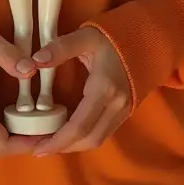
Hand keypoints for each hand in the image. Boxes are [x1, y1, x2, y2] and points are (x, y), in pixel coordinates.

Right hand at [0, 30, 39, 156]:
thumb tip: (32, 70)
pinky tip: (24, 117)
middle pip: (0, 146)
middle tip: (50, 129)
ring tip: (42, 123)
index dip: (25, 145)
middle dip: (26, 142)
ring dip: (18, 137)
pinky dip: (9, 130)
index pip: (1, 144)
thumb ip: (10, 56)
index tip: (48, 136)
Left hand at [30, 27, 130, 155]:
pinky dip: (84, 138)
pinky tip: (69, 133)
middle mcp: (117, 105)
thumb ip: (61, 47)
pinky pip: (104, 132)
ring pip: (97, 139)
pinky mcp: (126, 111)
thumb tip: (36, 60)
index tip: (37, 148)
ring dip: (73, 145)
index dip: (58, 141)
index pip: (80, 126)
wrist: (147, 39)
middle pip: (89, 139)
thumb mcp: (86, 36)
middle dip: (63, 147)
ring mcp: (124, 110)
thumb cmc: (114, 36)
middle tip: (38, 148)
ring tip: (50, 142)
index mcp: (104, 88)